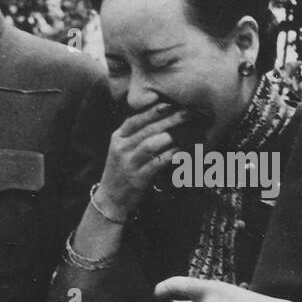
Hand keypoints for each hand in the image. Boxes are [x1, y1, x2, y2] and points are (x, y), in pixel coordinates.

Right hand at [93, 102, 190, 217]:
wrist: (111, 199)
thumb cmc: (123, 170)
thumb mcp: (122, 149)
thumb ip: (135, 133)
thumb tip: (159, 115)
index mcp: (118, 137)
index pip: (135, 118)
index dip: (153, 110)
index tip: (170, 102)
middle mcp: (121, 148)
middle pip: (147, 129)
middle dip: (169, 119)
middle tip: (188, 112)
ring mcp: (129, 163)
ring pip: (151, 144)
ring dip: (172, 136)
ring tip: (189, 130)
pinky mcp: (138, 178)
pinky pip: (157, 163)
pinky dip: (172, 155)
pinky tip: (183, 150)